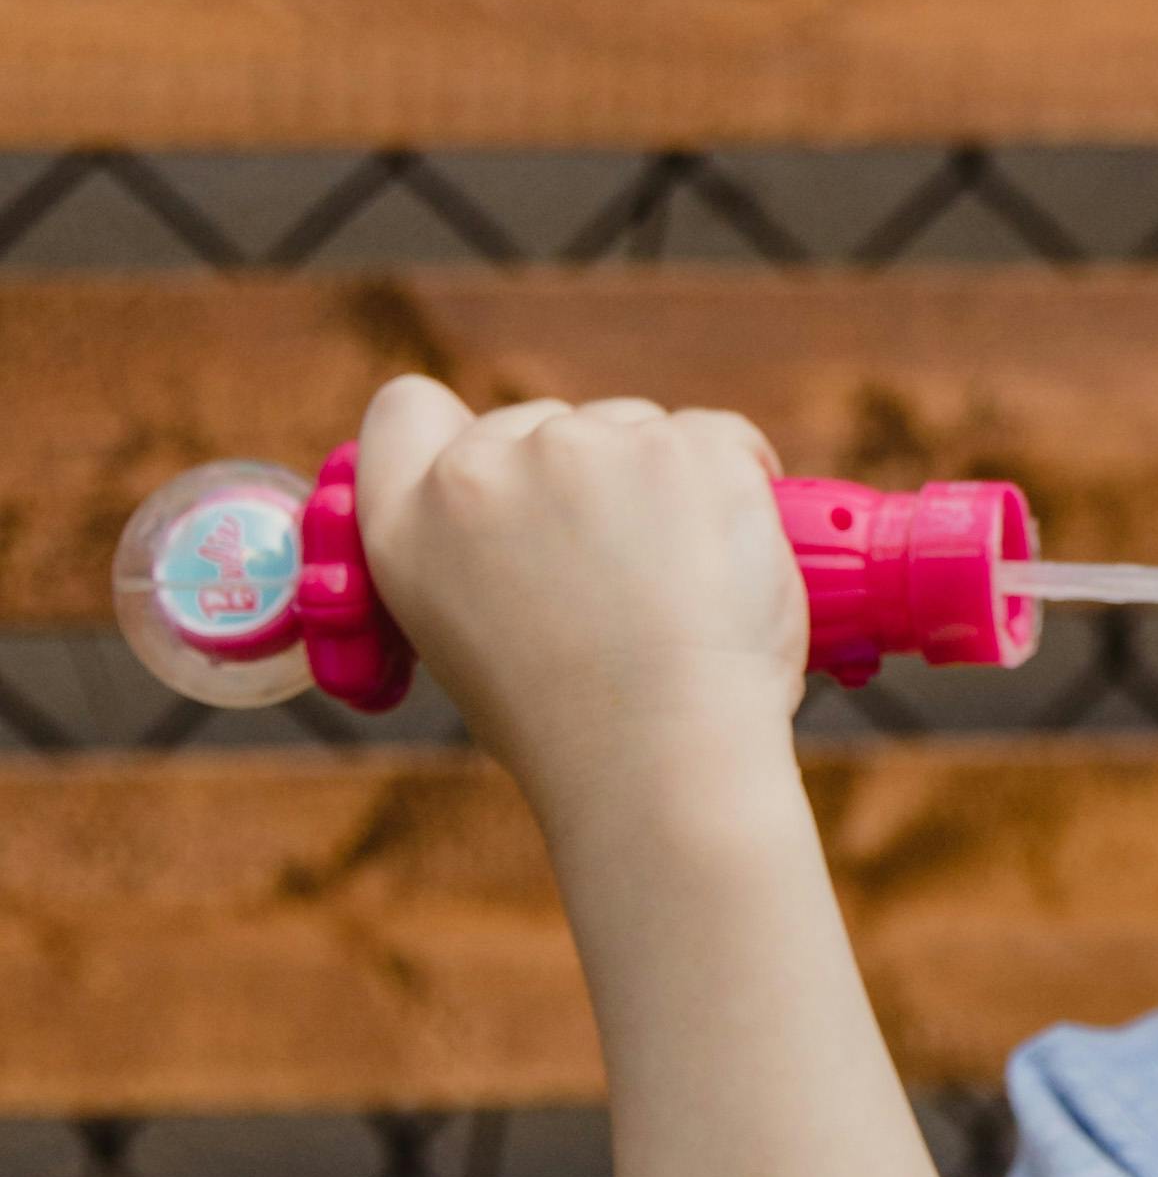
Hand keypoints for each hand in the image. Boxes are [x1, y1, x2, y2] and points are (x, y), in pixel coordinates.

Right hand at [348, 376, 806, 815]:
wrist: (663, 763)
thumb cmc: (579, 733)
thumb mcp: (469, 646)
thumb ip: (479, 556)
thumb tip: (532, 518)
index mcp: (407, 527)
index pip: (404, 413)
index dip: (454, 432)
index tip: (504, 468)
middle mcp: (481, 471)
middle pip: (538, 423)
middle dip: (582, 475)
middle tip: (621, 574)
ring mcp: (582, 450)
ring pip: (632, 427)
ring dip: (660, 481)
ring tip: (679, 589)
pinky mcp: (680, 446)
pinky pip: (718, 436)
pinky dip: (735, 479)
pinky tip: (733, 551)